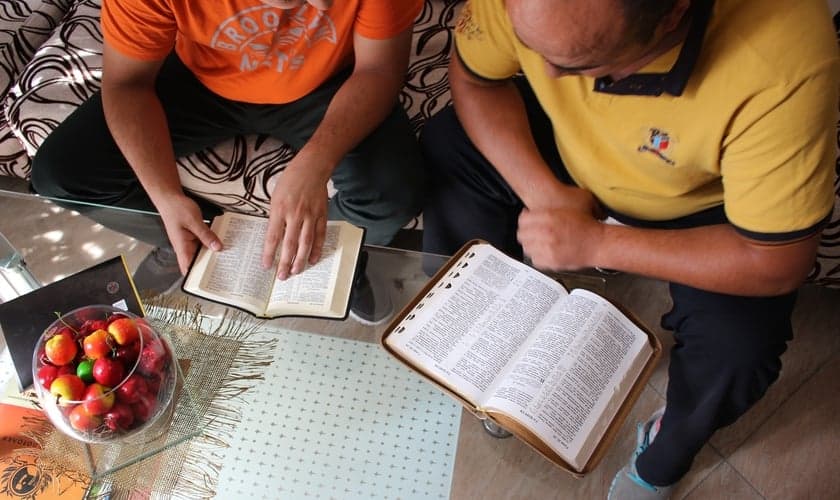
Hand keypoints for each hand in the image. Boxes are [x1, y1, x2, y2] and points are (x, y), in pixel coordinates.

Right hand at [157, 195, 221, 274]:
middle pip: (196, 262)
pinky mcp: (190, 236)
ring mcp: (187, 242)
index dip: (196, 277)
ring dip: (210, 254)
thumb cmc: (176, 208)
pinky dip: (209, 244)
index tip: (209, 280)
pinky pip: (201, 243)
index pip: (187, 268)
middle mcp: (183, 247)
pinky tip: (219, 243)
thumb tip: (217, 247)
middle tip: (224, 268)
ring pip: (200, 253)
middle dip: (208, 266)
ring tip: (225, 257)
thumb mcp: (194, 221)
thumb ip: (206, 235)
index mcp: (181, 247)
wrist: (169, 198)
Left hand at [262, 160, 328, 279]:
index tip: (266, 266)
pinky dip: (316, 249)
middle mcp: (295, 215)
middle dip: (285, 263)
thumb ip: (275, 217)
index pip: (273, 237)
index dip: (269, 253)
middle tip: (282, 276)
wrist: (311, 168)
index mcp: (279, 210)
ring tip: (296, 272)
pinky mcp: (321, 215)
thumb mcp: (275, 197)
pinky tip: (312, 259)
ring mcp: (310, 216)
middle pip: (289, 244)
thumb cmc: (290, 181)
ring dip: (300, 260)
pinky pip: (319, 236)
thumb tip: (274, 237)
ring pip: (305, 243)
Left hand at [517, 187, 604, 270]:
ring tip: (538, 244)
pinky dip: (538, 257)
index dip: (524, 221)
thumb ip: (547, 210)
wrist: (599, 243)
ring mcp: (548, 247)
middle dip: (526, 234)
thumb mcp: (566, 210)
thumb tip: (529, 213)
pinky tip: (545, 253)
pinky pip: (535, 260)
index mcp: (549, 217)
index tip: (526, 223)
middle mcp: (547, 232)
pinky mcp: (551, 261)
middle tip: (531, 234)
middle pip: (522, 234)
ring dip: (531, 246)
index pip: (523, 220)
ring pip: (527, 248)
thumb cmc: (587, 227)